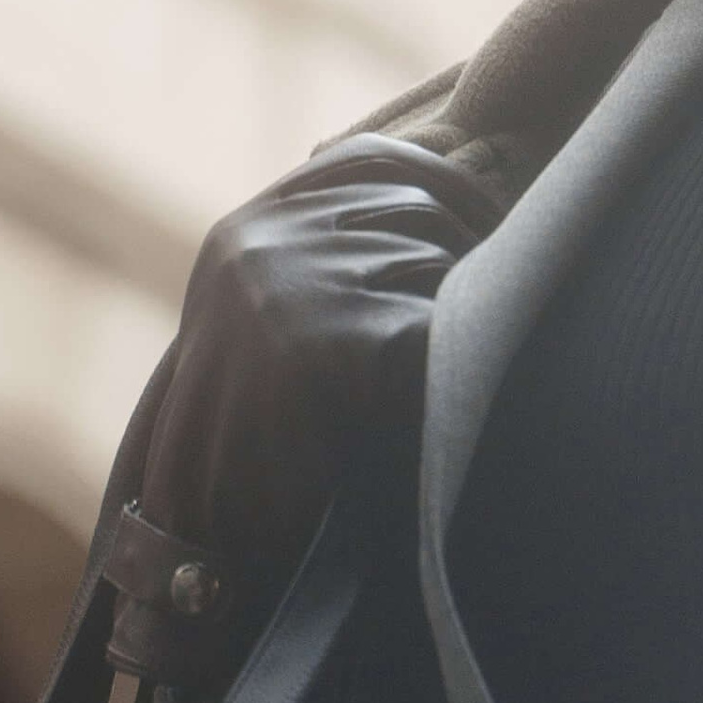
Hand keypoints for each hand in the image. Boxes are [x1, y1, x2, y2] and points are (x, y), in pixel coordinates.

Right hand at [105, 139, 494, 690]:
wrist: (211, 540)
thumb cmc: (265, 439)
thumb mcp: (281, 318)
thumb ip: (336, 254)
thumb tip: (466, 183)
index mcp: (248, 230)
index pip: (373, 161)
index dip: (447, 184)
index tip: (490, 222)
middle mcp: (263, 243)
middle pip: (418, 207)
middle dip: (468, 253)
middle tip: (480, 317)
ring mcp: (292, 286)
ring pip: (438, 263)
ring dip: (460, 316)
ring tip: (442, 374)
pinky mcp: (330, 339)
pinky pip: (437, 328)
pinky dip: (451, 366)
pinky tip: (434, 403)